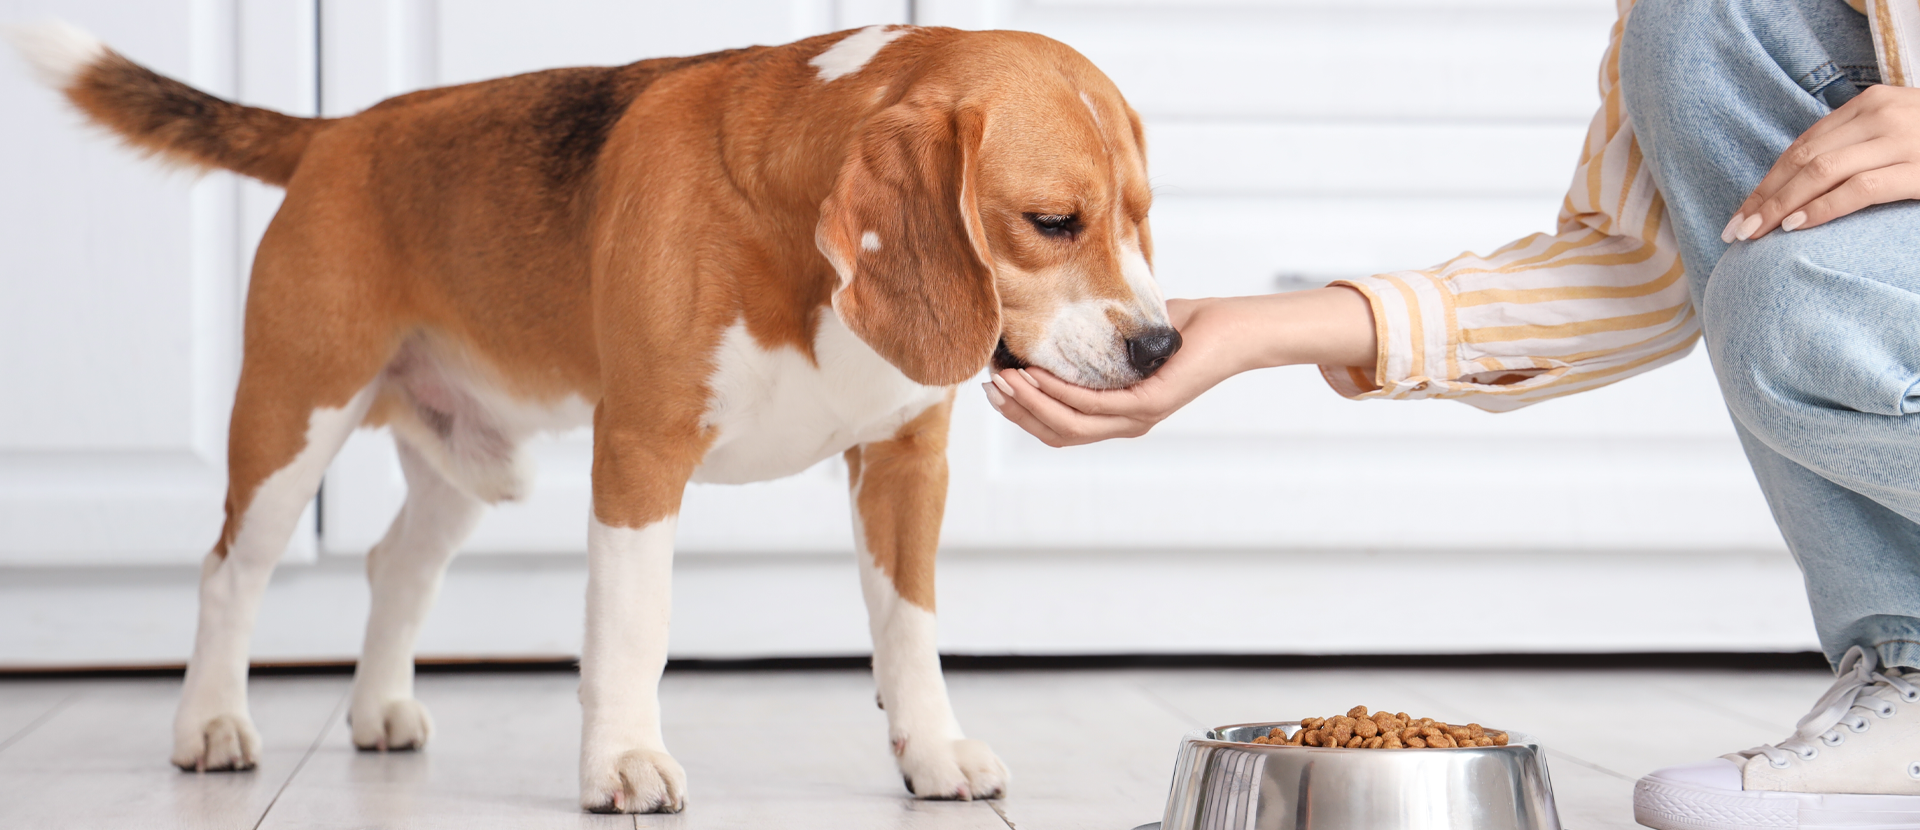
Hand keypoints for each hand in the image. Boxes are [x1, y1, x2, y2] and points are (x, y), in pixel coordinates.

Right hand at [982, 288, 1376, 446]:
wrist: (1229, 329)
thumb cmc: (1182, 328)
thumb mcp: (1124, 337)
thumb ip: (1091, 342)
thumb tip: (1051, 323)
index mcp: (1118, 414)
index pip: (1060, 428)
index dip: (1023, 414)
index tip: (995, 387)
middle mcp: (1126, 423)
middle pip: (1058, 433)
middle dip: (1018, 412)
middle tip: (989, 385)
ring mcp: (1138, 418)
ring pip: (1071, 425)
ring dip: (1032, 403)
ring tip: (1004, 379)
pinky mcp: (1150, 404)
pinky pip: (1095, 406)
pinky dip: (1060, 392)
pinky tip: (1038, 374)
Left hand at [1727, 84, 1919, 240]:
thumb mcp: (1896, 130)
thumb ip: (1856, 143)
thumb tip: (1802, 182)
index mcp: (1869, 103)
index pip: (1804, 146)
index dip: (1768, 182)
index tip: (1743, 212)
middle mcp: (1881, 115)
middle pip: (1804, 158)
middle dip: (1765, 197)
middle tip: (1736, 230)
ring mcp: (1901, 140)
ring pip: (1822, 171)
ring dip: (1780, 206)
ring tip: (1755, 233)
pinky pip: (1860, 188)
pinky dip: (1822, 208)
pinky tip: (1795, 226)